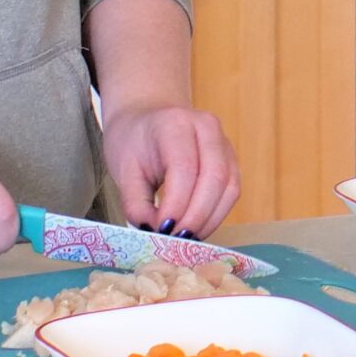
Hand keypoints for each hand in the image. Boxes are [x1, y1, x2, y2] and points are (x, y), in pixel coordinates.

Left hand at [101, 101, 238, 239]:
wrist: (148, 115)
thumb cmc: (133, 141)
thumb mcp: (123, 170)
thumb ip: (135, 203)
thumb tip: (154, 232)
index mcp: (175, 124)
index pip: (184, 168)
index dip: (177, 204)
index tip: (161, 230)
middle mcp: (207, 128)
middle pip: (215, 177)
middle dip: (196, 216)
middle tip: (175, 241)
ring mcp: (224, 143)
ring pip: (229, 187)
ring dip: (209, 219)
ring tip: (184, 239)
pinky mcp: (231, 160)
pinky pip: (232, 191)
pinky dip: (216, 215)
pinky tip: (196, 228)